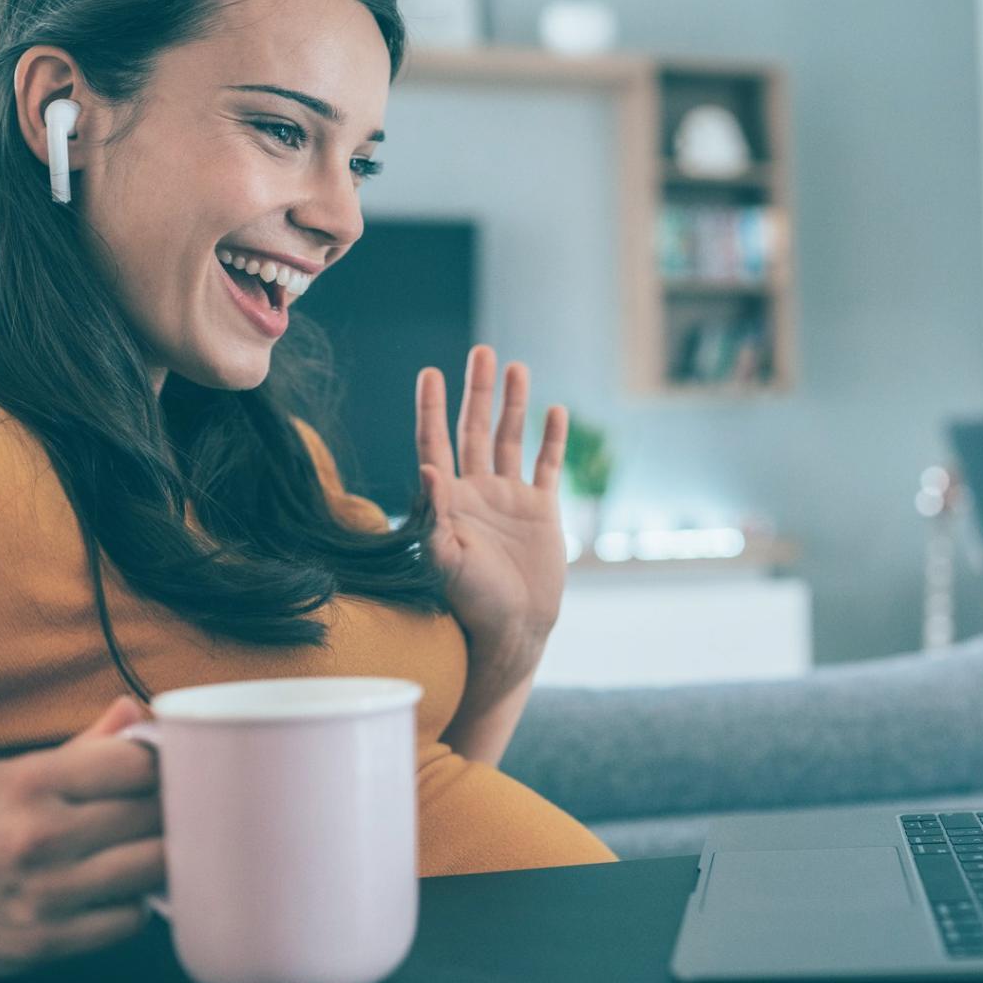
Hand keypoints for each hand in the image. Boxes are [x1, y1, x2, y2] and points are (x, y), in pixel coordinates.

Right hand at [0, 697, 163, 977]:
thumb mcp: (13, 775)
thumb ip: (84, 747)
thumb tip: (139, 711)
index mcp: (29, 783)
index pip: (137, 764)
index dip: (167, 764)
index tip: (173, 770)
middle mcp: (36, 836)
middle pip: (153, 812)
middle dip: (176, 808)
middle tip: (181, 808)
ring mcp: (44, 894)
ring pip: (154, 865)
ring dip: (165, 855)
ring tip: (155, 845)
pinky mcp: (49, 942)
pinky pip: (131, 918)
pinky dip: (137, 902)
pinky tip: (122, 889)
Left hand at [416, 345, 567, 706]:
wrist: (513, 630)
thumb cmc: (471, 602)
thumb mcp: (446, 560)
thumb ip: (435, 514)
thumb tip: (428, 468)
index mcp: (448, 500)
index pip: (435, 442)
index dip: (431, 407)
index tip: (429, 372)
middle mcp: (477, 492)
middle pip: (474, 429)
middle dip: (477, 391)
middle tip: (482, 351)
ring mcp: (510, 498)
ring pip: (510, 439)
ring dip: (513, 403)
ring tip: (517, 366)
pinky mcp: (541, 510)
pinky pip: (547, 465)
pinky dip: (551, 439)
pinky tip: (554, 411)